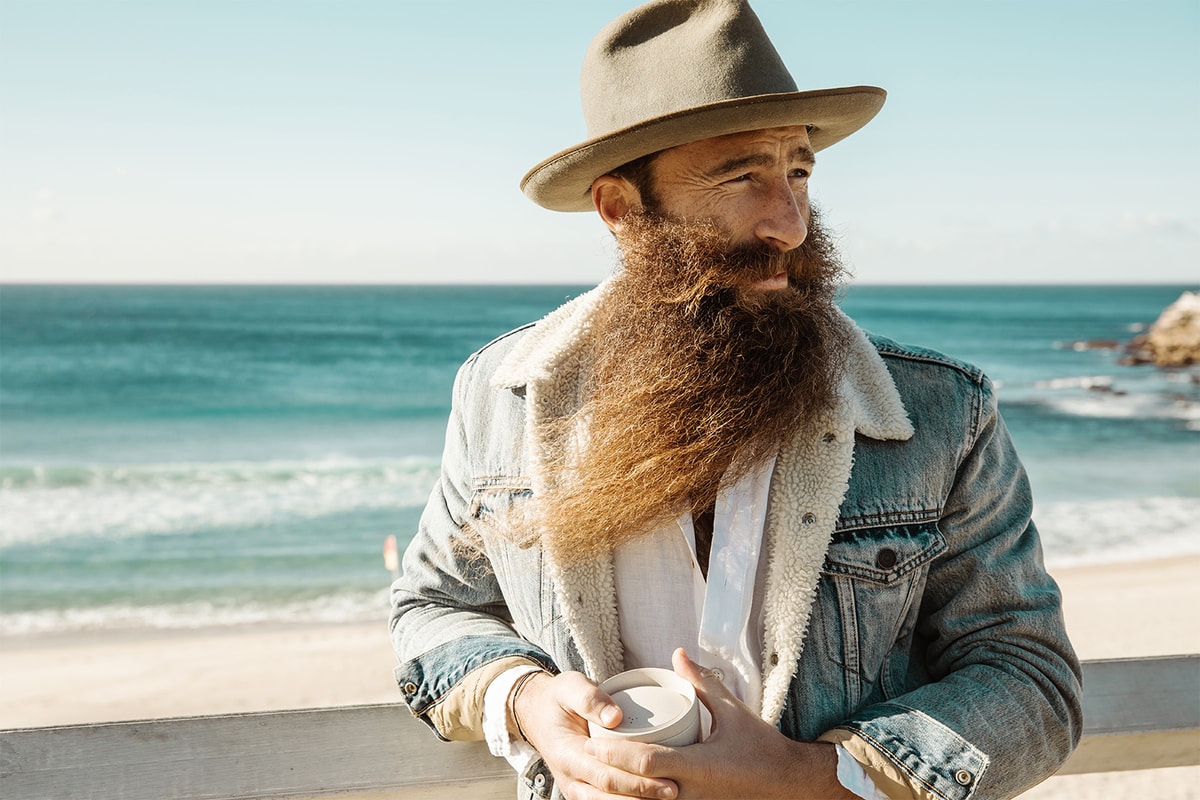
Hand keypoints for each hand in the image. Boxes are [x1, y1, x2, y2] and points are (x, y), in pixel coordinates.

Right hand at [513, 670, 678, 799]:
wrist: (538, 714)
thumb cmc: (557, 699)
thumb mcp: (569, 687)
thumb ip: (590, 699)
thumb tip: (615, 717)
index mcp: (567, 754)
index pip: (605, 775)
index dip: (636, 781)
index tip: (666, 778)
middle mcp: (570, 777)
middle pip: (610, 796)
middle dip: (644, 796)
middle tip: (674, 790)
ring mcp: (576, 787)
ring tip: (666, 798)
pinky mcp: (584, 790)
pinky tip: (648, 797)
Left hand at [582, 649, 854, 798]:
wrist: (789, 784)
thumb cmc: (762, 748)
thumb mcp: (733, 711)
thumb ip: (702, 683)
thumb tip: (678, 654)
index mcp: (699, 766)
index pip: (647, 762)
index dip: (616, 754)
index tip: (593, 744)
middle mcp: (692, 793)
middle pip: (637, 791)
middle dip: (608, 777)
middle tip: (585, 758)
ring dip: (620, 794)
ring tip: (597, 776)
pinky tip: (625, 791)